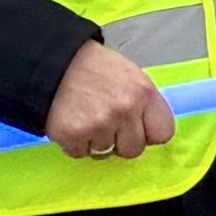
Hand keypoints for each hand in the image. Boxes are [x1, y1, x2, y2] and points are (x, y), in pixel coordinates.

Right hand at [43, 41, 173, 159]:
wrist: (52, 62)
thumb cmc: (92, 68)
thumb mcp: (129, 76)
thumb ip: (143, 104)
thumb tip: (149, 129)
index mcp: (144, 93)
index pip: (163, 133)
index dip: (149, 134)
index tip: (138, 130)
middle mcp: (125, 110)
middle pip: (134, 150)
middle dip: (120, 142)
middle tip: (105, 124)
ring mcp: (100, 124)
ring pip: (105, 152)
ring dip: (94, 141)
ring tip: (84, 117)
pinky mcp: (74, 135)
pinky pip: (80, 153)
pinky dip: (74, 143)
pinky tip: (71, 122)